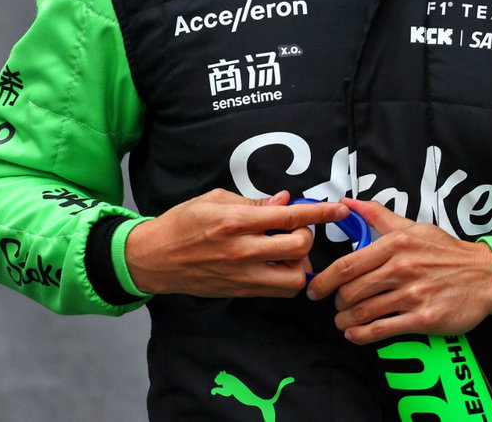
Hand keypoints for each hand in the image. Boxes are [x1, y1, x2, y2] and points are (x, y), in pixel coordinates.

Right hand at [124, 189, 347, 297]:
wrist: (152, 258)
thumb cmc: (183, 223)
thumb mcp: (216, 199)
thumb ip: (254, 202)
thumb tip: (285, 201)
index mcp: (236, 221)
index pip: (290, 217)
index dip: (320, 214)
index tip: (339, 210)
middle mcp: (241, 250)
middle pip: (298, 249)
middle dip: (307, 237)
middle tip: (297, 230)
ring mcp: (241, 275)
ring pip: (293, 279)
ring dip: (300, 264)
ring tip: (289, 252)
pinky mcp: (238, 291)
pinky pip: (276, 290)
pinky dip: (285, 278)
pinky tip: (277, 264)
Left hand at [306, 198, 491, 345]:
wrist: (485, 274)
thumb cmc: (446, 251)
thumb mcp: (414, 227)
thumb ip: (379, 216)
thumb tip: (348, 203)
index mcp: (397, 244)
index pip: (347, 264)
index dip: (325, 280)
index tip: (316, 289)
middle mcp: (403, 268)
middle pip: (351, 292)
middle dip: (337, 304)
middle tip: (337, 307)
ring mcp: (413, 294)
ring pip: (363, 313)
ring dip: (346, 322)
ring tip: (344, 322)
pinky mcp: (423, 318)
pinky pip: (381, 330)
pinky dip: (361, 336)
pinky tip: (357, 334)